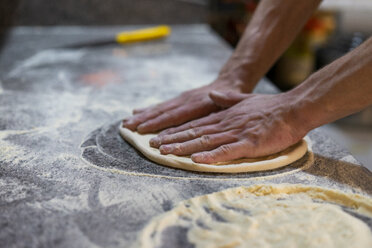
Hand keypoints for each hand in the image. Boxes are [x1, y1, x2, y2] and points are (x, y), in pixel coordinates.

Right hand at [122, 75, 252, 133]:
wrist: (230, 81)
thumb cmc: (231, 97)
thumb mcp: (228, 104)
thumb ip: (215, 111)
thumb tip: (204, 119)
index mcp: (197, 105)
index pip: (174, 117)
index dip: (158, 124)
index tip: (143, 131)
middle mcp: (186, 100)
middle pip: (162, 112)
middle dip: (144, 120)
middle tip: (127, 128)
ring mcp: (182, 99)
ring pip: (159, 108)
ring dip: (142, 115)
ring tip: (127, 122)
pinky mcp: (180, 98)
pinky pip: (163, 105)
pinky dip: (149, 109)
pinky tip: (137, 112)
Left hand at [150, 91, 305, 163]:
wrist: (293, 109)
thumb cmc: (271, 107)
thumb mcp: (245, 100)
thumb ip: (226, 99)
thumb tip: (212, 95)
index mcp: (224, 116)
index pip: (195, 124)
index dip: (177, 131)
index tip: (161, 136)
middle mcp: (225, 124)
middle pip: (194, 132)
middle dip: (173, 139)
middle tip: (154, 146)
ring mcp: (236, 133)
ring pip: (205, 141)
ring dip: (185, 147)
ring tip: (166, 152)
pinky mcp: (249, 143)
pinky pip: (226, 151)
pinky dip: (211, 156)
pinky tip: (196, 160)